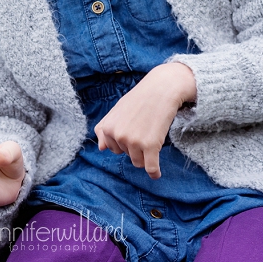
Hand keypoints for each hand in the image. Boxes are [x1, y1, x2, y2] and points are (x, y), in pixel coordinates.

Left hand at [94, 62, 195, 178]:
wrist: (162, 88)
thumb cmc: (140, 99)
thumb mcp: (118, 110)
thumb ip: (105, 127)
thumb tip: (101, 148)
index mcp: (108, 128)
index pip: (113, 148)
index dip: (124, 141)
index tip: (134, 129)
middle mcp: (118, 135)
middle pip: (127, 155)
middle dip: (136, 146)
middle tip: (145, 128)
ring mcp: (134, 141)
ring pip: (139, 163)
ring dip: (146, 155)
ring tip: (152, 137)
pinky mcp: (150, 146)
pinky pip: (151, 168)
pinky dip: (154, 172)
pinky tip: (157, 173)